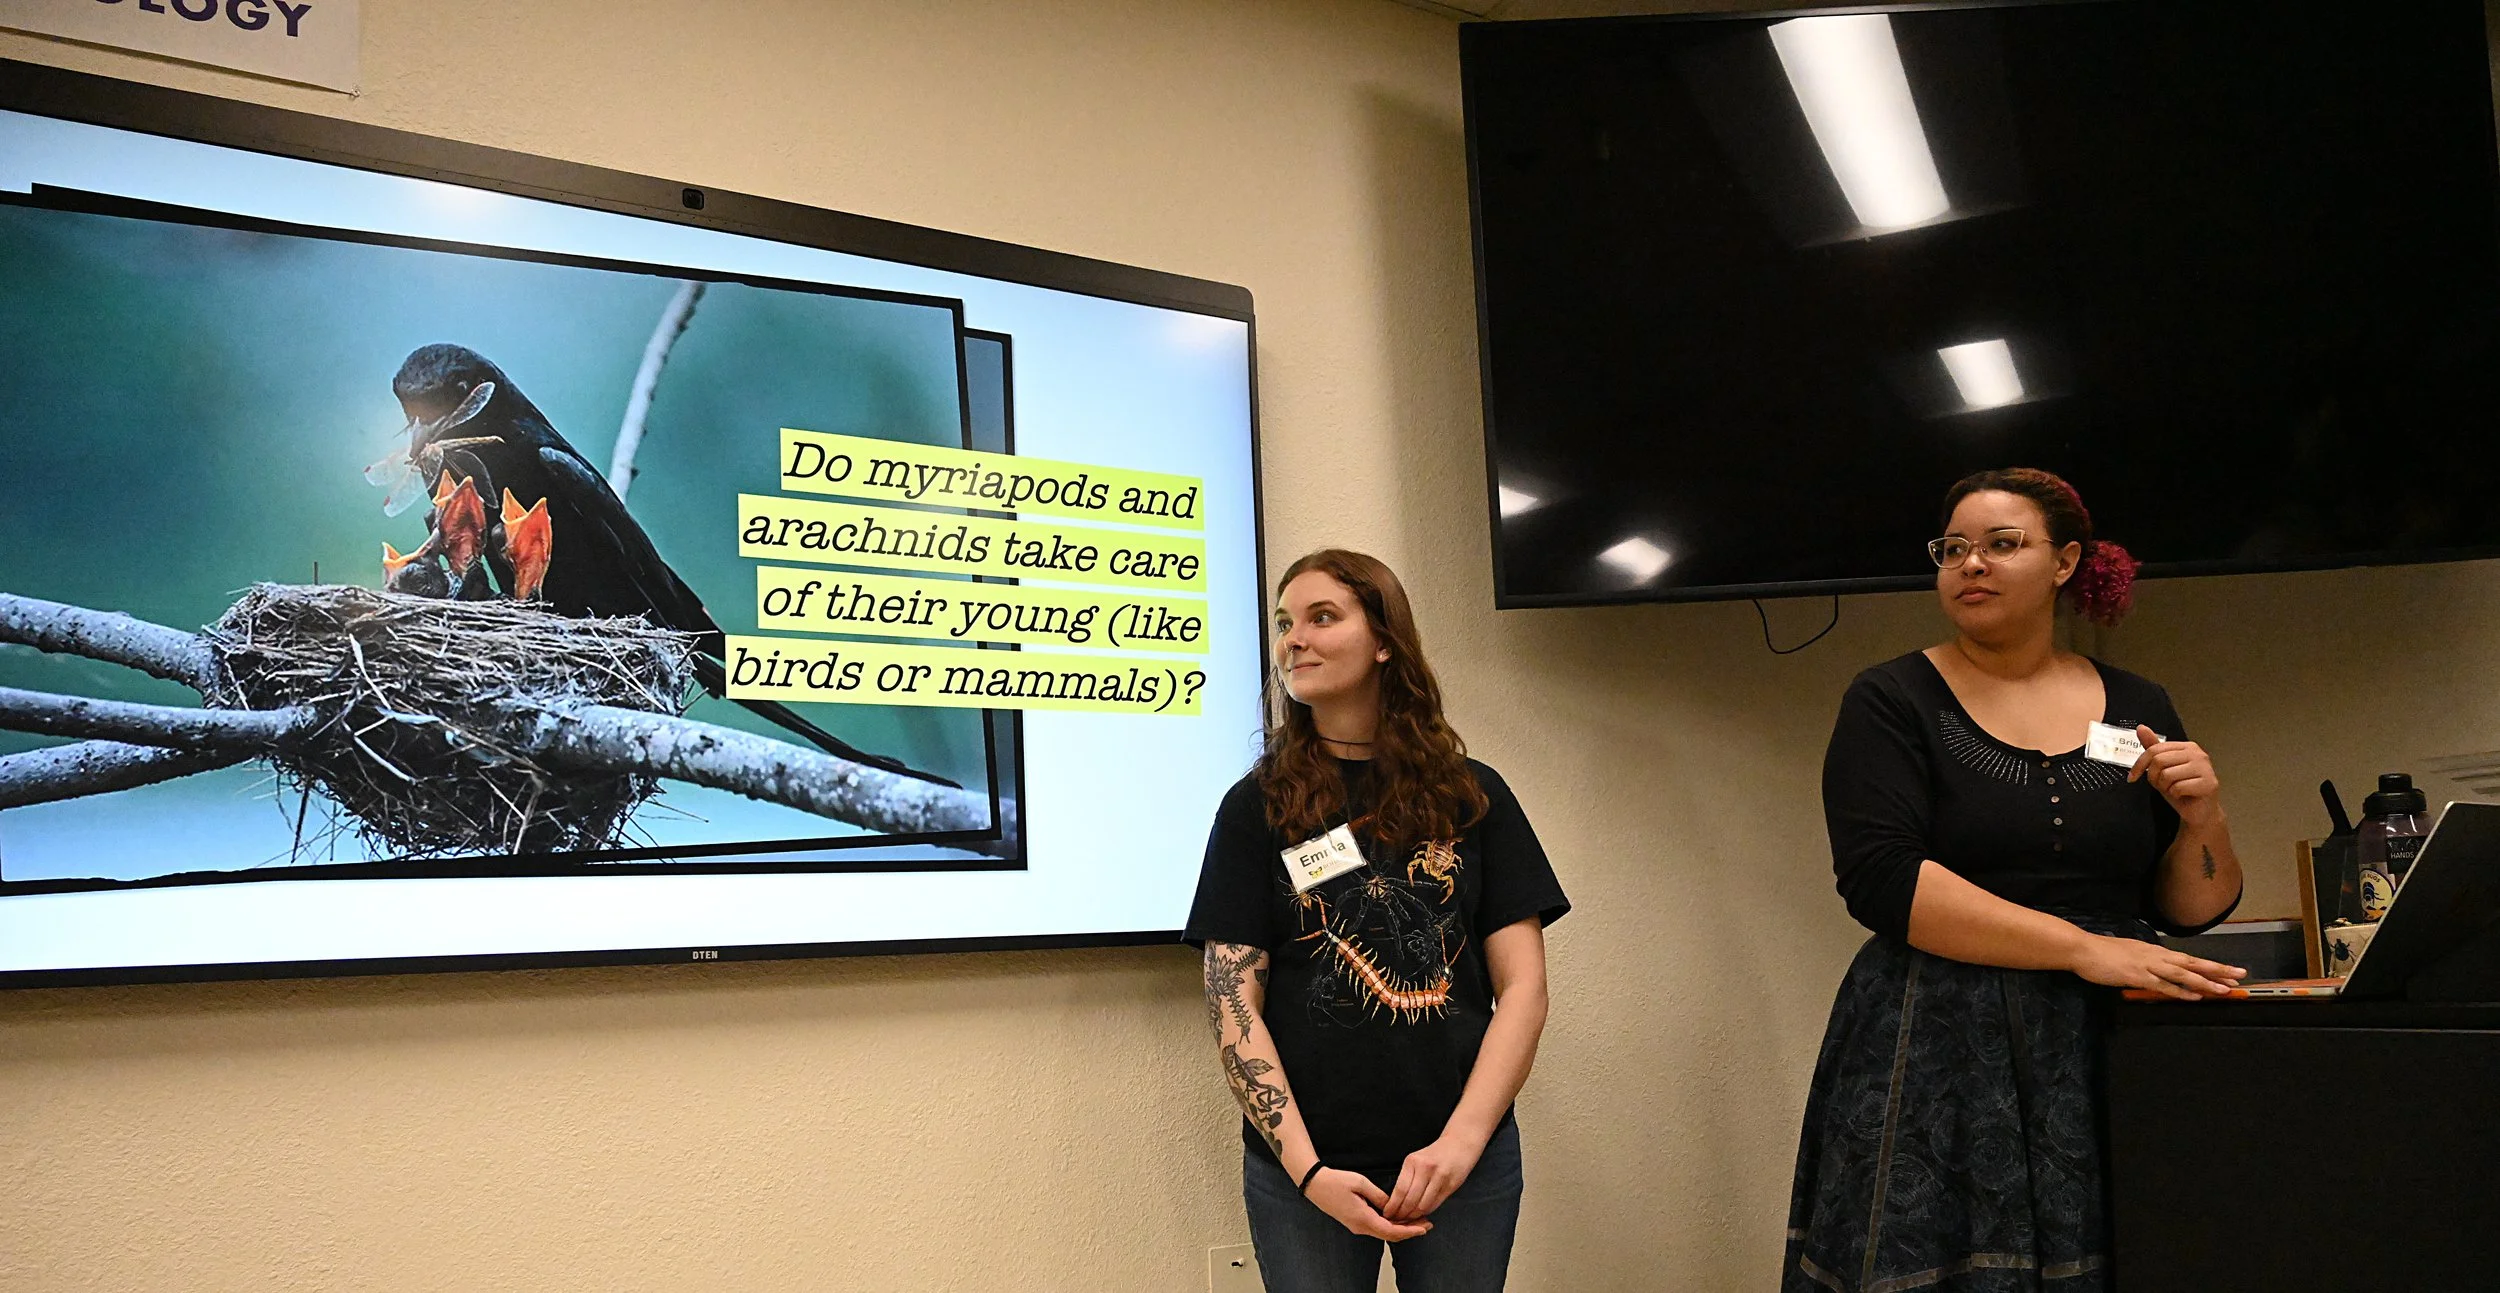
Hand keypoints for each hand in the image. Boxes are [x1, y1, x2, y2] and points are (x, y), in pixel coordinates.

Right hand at [1303, 1167, 1432, 1240]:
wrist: (1314, 1184)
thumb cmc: (1336, 1181)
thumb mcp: (1361, 1183)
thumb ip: (1379, 1196)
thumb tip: (1393, 1205)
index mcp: (1363, 1219)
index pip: (1392, 1231)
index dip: (1410, 1231)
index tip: (1424, 1227)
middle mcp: (1360, 1227)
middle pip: (1390, 1235)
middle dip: (1409, 1231)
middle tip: (1427, 1224)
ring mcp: (1356, 1226)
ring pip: (1384, 1233)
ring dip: (1401, 1229)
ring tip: (1417, 1221)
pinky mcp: (1354, 1222)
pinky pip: (1377, 1228)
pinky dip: (1391, 1226)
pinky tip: (1399, 1218)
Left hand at [1383, 1134, 1486, 1221]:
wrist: (1460, 1144)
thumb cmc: (1436, 1154)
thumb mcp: (1417, 1160)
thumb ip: (1409, 1178)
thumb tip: (1396, 1202)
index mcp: (1412, 1161)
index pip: (1399, 1190)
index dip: (1393, 1206)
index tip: (1388, 1214)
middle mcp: (1425, 1168)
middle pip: (1410, 1200)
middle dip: (1402, 1214)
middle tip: (1397, 1220)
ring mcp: (1439, 1177)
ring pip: (1422, 1205)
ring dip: (1415, 1216)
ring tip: (1409, 1219)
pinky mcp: (1450, 1184)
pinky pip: (1435, 1204)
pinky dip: (1427, 1211)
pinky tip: (1422, 1213)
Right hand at [2070, 931, 2245, 999]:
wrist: (2083, 950)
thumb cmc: (2102, 952)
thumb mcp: (2130, 953)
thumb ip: (2146, 960)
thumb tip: (2158, 967)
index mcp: (2155, 951)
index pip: (2189, 959)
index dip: (2210, 966)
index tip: (2229, 971)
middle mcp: (2156, 956)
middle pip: (2193, 963)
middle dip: (2218, 970)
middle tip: (2240, 975)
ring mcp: (2148, 965)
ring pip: (2183, 974)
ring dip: (2205, 982)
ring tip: (2224, 989)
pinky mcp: (2138, 976)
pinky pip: (2164, 985)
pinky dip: (2181, 991)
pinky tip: (2195, 995)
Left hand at [2131, 726, 2222, 826]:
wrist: (2199, 811)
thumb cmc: (2180, 789)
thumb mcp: (2162, 768)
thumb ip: (2153, 748)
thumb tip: (2141, 728)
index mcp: (2187, 747)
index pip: (2154, 750)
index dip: (2139, 765)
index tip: (2132, 777)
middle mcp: (2198, 754)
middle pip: (2159, 761)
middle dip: (2154, 778)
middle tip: (2163, 785)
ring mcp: (2205, 768)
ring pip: (2167, 775)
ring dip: (2165, 787)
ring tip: (2175, 790)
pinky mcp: (2209, 783)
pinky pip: (2178, 787)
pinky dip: (2175, 795)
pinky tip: (2183, 795)